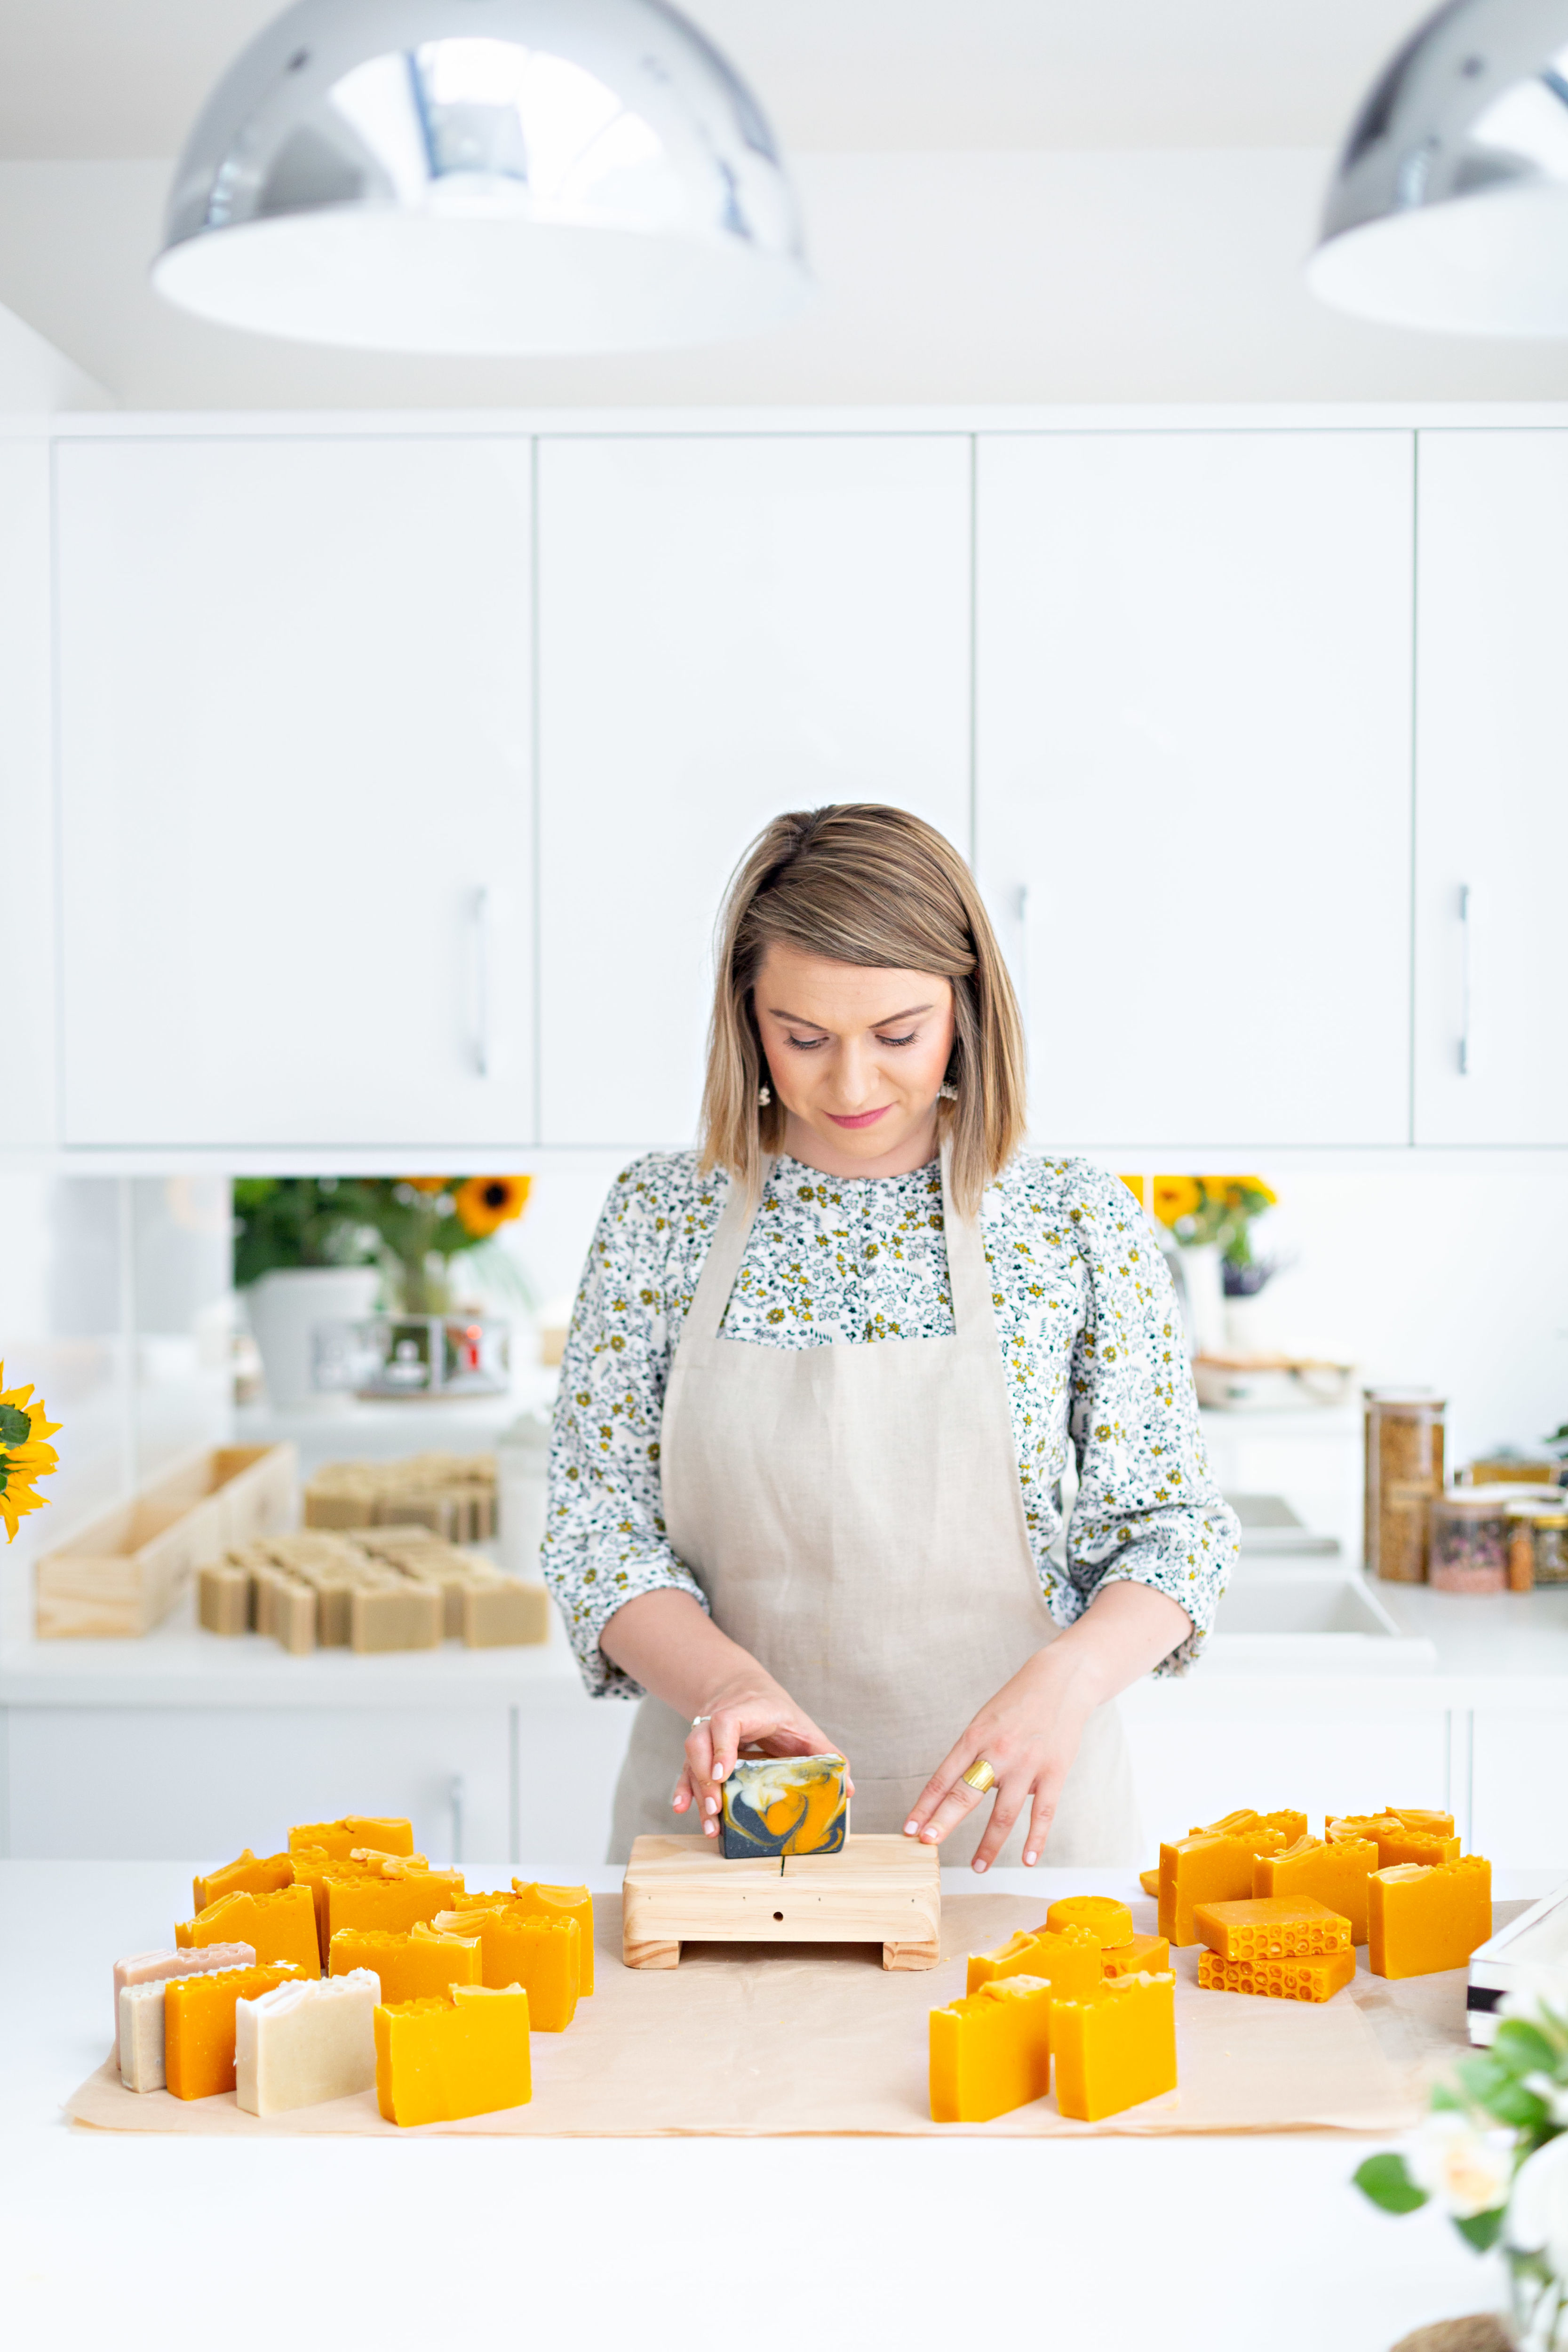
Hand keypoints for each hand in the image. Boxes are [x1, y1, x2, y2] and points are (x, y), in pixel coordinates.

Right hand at [673, 1670, 849, 1840]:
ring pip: (690, 1758)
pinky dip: (683, 1788)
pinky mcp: (700, 1752)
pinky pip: (685, 1768)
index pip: (727, 1721)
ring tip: (710, 1821)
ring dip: (695, 1790)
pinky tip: (683, 1807)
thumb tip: (847, 1789)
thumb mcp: (806, 1729)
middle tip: (716, 1807)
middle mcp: (719, 1720)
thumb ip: (826, 1754)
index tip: (722, 1774)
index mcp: (749, 1710)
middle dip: (704, 1776)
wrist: (746, 1691)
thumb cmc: (780, 1714)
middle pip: (700, 1741)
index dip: (722, 1746)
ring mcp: (706, 1736)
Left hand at [903, 1582, 1191, 1870]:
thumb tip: (965, 1792)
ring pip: (1003, 1813)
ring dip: (988, 1845)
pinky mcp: (1054, 1772)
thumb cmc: (1018, 1702)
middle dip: (944, 1822)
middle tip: (928, 1844)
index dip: (925, 1804)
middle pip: (966, 1794)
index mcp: (975, 1736)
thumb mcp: (986, 1720)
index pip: (943, 1776)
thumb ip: (973, 1755)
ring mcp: (1027, 1764)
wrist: (1063, 1680)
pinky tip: (1028, 1859)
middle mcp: (998, 1751)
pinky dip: (1035, 1839)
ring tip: (977, 1867)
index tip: (910, 1828)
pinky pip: (1043, 1813)